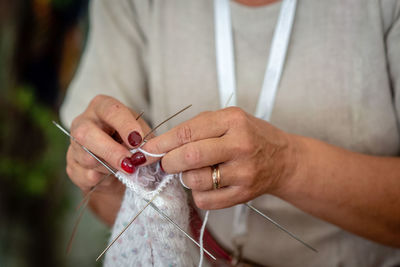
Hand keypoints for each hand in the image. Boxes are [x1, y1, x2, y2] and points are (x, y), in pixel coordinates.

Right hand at [66, 95, 150, 194]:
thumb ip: (142, 142)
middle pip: (86, 134)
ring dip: (110, 168)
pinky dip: (103, 180)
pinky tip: (112, 176)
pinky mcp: (72, 166)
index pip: (110, 111)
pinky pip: (85, 176)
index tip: (137, 140)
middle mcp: (83, 122)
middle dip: (111, 151)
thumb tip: (140, 154)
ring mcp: (74, 144)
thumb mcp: (142, 136)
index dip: (125, 125)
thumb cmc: (132, 143)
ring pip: (87, 158)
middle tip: (130, 163)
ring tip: (125, 169)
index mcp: (102, 107)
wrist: (121, 167)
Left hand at [143, 107, 297, 209]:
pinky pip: (205, 200)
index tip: (146, 150)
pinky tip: (207, 184)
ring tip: (194, 171)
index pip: (188, 132)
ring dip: (185, 178)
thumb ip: (198, 128)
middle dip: (168, 162)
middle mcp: (240, 145)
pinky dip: (198, 194)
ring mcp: (243, 172)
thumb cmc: (251, 136)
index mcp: (233, 120)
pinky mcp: (243, 194)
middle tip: (165, 163)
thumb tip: (161, 145)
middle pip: (190, 156)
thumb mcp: (229, 120)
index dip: (162, 142)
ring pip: (195, 180)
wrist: (283, 159)